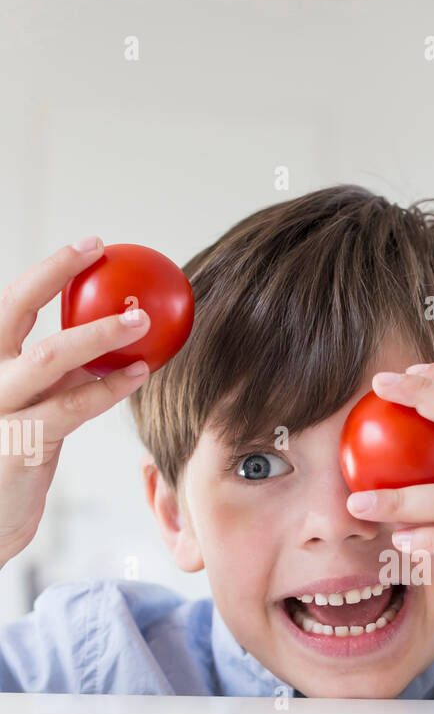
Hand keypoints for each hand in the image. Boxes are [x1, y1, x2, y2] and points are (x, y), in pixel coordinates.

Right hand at [0, 240, 150, 568]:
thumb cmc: (12, 467)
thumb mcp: (33, 410)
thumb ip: (57, 379)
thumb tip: (108, 344)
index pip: (10, 303)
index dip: (50, 271)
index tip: (90, 246)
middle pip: (12, 309)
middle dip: (56, 273)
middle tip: (102, 255)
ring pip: (47, 356)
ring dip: (99, 334)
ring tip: (141, 320)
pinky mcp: (16, 447)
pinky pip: (69, 408)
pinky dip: (108, 389)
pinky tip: (139, 375)